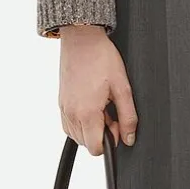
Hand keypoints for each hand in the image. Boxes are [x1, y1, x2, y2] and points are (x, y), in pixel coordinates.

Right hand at [56, 25, 137, 155]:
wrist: (82, 39)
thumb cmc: (101, 58)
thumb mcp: (122, 87)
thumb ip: (128, 117)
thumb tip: (129, 138)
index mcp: (87, 112)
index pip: (95, 149)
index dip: (110, 141)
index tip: (117, 123)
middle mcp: (71, 114)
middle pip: (87, 144)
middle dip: (101, 133)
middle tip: (110, 111)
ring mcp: (63, 109)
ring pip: (77, 135)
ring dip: (91, 128)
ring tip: (101, 106)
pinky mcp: (60, 103)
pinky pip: (69, 124)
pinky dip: (81, 121)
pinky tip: (91, 105)